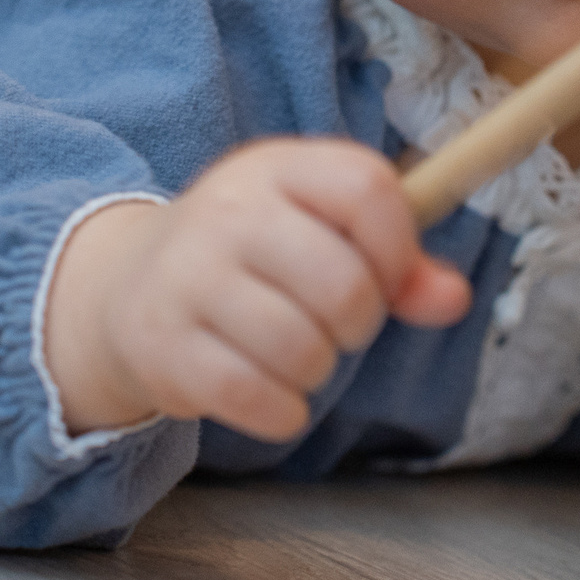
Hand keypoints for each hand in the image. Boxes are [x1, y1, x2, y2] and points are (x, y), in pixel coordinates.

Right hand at [42, 139, 471, 441]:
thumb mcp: (316, 231)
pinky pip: (258, 397)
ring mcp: (188, 277)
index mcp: (274, 168)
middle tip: (333, 324)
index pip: (366, 187)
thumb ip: (397, 261)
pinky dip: (281, 411)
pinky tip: (266, 392)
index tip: (387, 274)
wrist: (126, 288)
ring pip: (303, 349)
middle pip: (344, 284)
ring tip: (292, 353)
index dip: (397, 244)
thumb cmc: (250, 258)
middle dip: (358, 322)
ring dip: (316, 370)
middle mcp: (227, 212)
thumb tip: (453, 298)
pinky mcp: (164, 345)